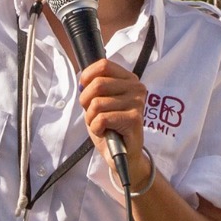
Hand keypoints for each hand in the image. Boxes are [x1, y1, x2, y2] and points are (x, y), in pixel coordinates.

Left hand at [76, 59, 154, 197]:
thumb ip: (94, 87)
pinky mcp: (134, 119)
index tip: (84, 89)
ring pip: (97, 104)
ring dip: (91, 118)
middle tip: (93, 114)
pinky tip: (105, 132)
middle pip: (97, 84)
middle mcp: (136, 87)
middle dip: (86, 102)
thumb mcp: (99, 101)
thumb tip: (83, 81)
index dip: (87, 76)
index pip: (103, 65)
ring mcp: (137, 103)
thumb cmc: (110, 126)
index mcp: (128, 79)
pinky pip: (102, 119)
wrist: (123, 155)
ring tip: (101, 125)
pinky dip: (96, 128)